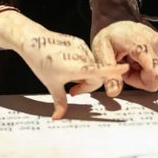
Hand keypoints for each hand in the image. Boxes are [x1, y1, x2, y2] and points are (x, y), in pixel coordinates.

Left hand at [0, 10, 127, 119]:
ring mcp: (80, 46)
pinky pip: (85, 56)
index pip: (100, 69)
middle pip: (95, 76)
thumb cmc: (41, 61)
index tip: (125, 68)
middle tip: (72, 92)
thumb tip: (58, 117)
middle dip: (87, 86)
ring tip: (68, 77)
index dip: (113, 70)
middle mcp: (82, 55)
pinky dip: (82, 64)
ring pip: (91, 66)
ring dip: (85, 75)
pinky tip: (67, 65)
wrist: (32, 40)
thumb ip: (60, 102)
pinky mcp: (77, 41)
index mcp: (77, 67)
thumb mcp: (51, 85)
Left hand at [90, 20, 157, 98]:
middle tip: (123, 63)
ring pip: (153, 76)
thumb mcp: (100, 52)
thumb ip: (108, 72)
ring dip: (139, 72)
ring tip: (129, 59)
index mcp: (139, 43)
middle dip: (135, 77)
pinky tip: (135, 58)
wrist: (117, 22)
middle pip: (151, 78)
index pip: (153, 65)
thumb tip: (113, 91)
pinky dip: (143, 68)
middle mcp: (155, 42)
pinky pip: (155, 70)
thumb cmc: (110, 36)